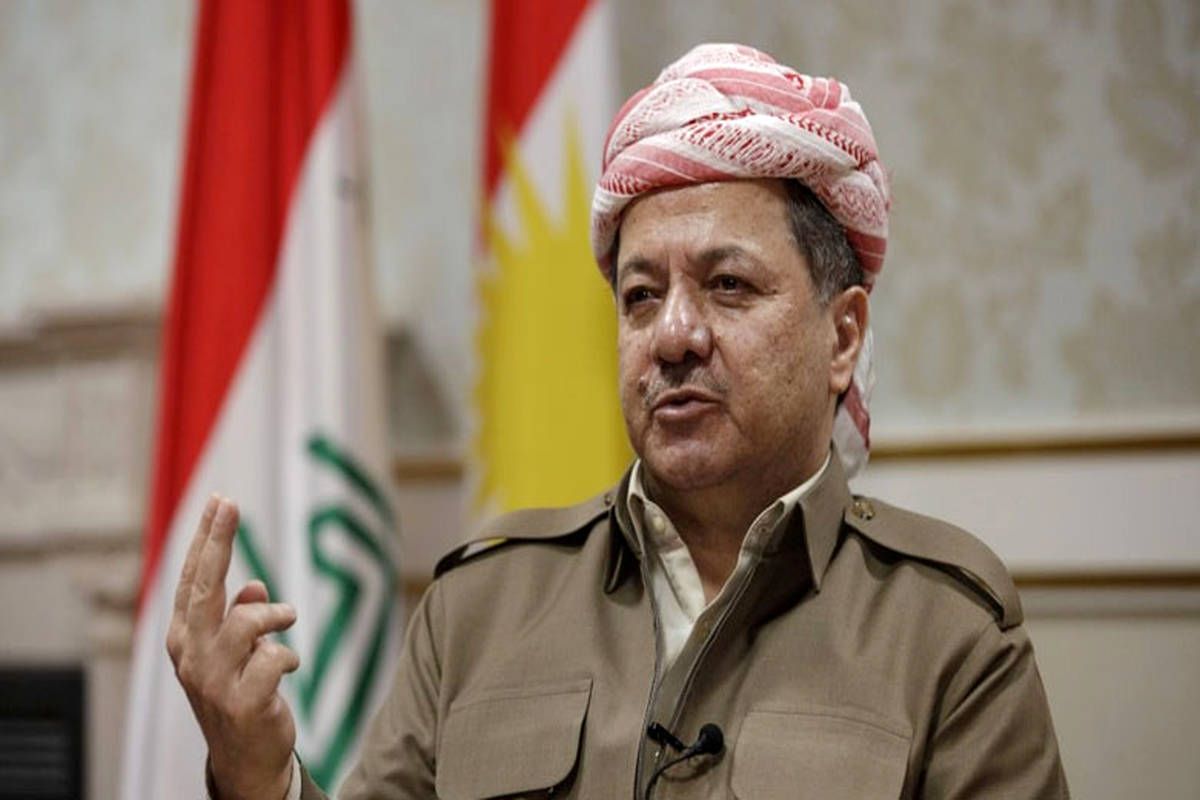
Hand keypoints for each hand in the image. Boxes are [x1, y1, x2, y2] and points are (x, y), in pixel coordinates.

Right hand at [166, 495, 299, 799]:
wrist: (244, 759)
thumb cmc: (239, 694)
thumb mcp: (235, 652)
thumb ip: (240, 616)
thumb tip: (254, 585)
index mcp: (185, 638)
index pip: (192, 580)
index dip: (206, 540)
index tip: (220, 501)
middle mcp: (191, 656)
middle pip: (205, 588)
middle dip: (217, 542)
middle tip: (229, 504)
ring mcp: (212, 681)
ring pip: (246, 622)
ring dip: (274, 615)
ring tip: (286, 618)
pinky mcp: (242, 703)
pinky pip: (274, 659)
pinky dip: (288, 655)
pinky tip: (289, 666)